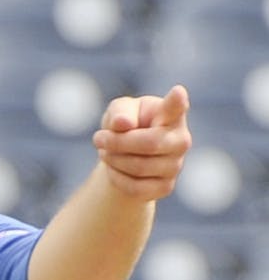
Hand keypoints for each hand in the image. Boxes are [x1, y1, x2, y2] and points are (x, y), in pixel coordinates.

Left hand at [92, 84, 191, 200]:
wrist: (126, 154)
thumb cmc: (127, 123)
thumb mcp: (119, 110)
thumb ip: (120, 111)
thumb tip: (122, 124)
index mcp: (172, 114)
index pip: (177, 106)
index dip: (178, 100)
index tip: (177, 92)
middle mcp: (181, 139)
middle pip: (149, 144)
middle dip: (117, 142)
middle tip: (98, 138)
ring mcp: (176, 165)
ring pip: (140, 167)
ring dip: (114, 159)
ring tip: (105, 152)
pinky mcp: (166, 186)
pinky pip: (136, 187)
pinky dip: (117, 177)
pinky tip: (113, 168)